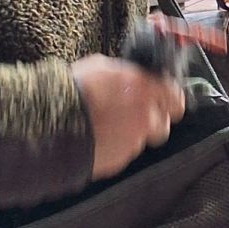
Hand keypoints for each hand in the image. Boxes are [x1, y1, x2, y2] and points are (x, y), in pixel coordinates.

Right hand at [73, 54, 186, 181]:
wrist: (52, 122)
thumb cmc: (75, 90)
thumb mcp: (102, 66)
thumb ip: (125, 73)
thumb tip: (130, 75)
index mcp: (145, 91)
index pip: (176, 97)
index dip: (170, 98)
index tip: (165, 98)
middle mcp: (145, 118)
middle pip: (163, 124)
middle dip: (153, 119)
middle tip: (136, 113)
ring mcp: (132, 142)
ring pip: (141, 139)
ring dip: (129, 132)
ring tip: (106, 124)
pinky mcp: (118, 161)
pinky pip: (122, 152)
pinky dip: (114, 145)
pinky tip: (97, 136)